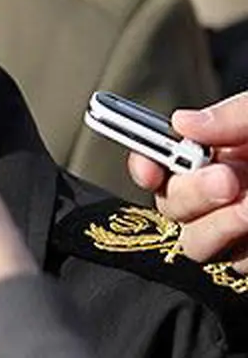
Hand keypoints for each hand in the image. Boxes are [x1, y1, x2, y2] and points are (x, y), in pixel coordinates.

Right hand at [127, 91, 247, 268]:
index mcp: (217, 154)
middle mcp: (221, 192)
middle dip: (190, 194)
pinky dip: (247, 249)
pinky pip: (236, 266)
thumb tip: (179, 123)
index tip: (150, 166)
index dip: (144, 164)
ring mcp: (238, 229)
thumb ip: (232, 116)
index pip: (160, 163)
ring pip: (196, 243)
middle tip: (227, 180)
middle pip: (170, 206)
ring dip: (218, 227)